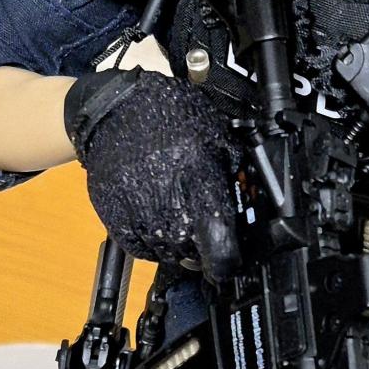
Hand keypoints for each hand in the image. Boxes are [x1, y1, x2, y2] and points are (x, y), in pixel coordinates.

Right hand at [64, 69, 241, 281]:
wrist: (116, 109)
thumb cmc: (170, 117)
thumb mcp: (217, 136)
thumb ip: (236, 174)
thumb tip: (252, 205)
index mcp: (199, 183)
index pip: (220, 246)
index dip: (229, 260)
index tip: (232, 259)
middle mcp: (168, 207)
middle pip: (195, 255)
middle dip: (204, 243)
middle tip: (200, 216)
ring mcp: (139, 218)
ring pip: (169, 255)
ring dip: (178, 242)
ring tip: (174, 206)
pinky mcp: (116, 222)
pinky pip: (142, 249)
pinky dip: (152, 238)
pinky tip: (154, 210)